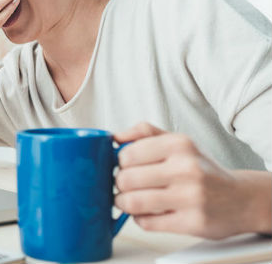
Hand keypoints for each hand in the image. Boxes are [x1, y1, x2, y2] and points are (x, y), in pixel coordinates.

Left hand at [114, 122, 270, 238]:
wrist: (241, 199)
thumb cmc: (203, 169)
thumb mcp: (179, 142)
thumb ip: (145, 133)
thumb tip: (115, 137)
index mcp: (180, 144)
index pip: (127, 154)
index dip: (119, 163)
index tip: (124, 167)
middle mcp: (187, 168)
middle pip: (126, 179)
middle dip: (119, 184)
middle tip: (125, 185)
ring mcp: (191, 197)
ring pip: (132, 202)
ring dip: (124, 203)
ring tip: (129, 200)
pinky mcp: (192, 222)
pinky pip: (147, 223)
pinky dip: (140, 218)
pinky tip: (149, 212)